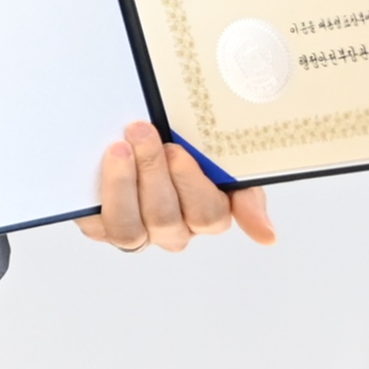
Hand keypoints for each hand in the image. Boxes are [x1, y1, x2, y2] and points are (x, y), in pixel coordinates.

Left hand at [78, 120, 276, 251]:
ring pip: (131, 230)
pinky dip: (100, 195)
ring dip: (124, 185)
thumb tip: (268, 238)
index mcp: (206, 214)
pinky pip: (100, 226)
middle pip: (167, 219)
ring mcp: (138, 232)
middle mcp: (173, 230)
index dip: (191, 185)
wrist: (134, 131)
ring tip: (119, 148)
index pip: (209, 216)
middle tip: (143, 132)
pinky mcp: (102, 227)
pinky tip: (101, 165)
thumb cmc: (182, 144)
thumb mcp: (221, 160)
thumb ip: (246, 194)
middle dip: (153, 171)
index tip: (178, 150)